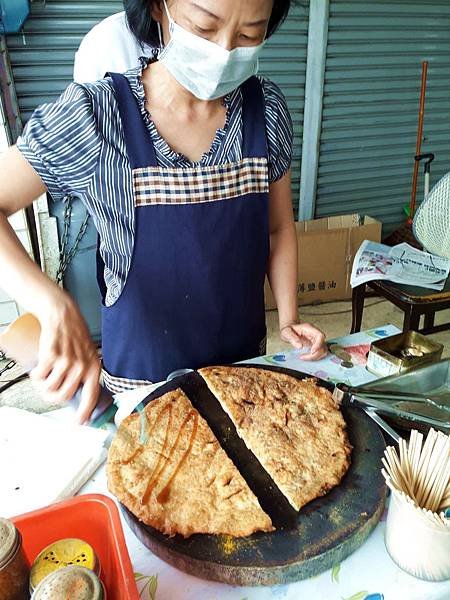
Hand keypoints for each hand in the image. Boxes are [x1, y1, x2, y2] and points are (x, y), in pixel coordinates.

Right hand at [30, 291, 100, 423]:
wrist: (63, 315)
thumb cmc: (75, 334)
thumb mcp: (88, 354)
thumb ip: (86, 372)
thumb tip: (80, 395)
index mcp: (93, 368)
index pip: (91, 397)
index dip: (85, 413)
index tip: (79, 422)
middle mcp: (81, 367)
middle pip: (64, 396)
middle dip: (53, 397)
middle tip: (48, 391)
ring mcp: (66, 362)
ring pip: (50, 389)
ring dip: (43, 387)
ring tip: (43, 379)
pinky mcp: (51, 357)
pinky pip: (39, 377)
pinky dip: (36, 377)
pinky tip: (38, 371)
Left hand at [280, 321, 326, 360]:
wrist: (288, 330)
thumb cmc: (288, 329)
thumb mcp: (286, 332)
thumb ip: (292, 338)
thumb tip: (300, 346)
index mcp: (309, 329)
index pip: (320, 336)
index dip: (318, 344)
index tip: (312, 351)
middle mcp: (314, 334)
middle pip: (322, 345)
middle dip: (315, 354)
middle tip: (304, 357)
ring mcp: (315, 340)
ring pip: (322, 350)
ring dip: (315, 356)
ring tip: (304, 357)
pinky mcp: (314, 345)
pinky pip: (318, 352)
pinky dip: (314, 357)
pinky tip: (305, 357)